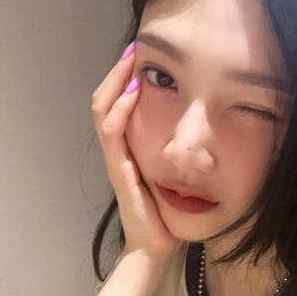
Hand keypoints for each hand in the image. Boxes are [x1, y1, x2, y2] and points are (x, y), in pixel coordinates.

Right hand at [91, 43, 183, 260]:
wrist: (154, 246)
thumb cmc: (164, 213)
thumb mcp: (169, 173)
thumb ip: (172, 152)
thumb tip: (194, 126)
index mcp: (126, 149)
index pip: (115, 106)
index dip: (123, 80)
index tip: (140, 56)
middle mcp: (116, 150)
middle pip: (103, 102)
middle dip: (116, 73)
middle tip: (132, 49)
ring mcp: (115, 159)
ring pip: (102, 112)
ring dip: (115, 84)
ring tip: (130, 61)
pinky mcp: (119, 170)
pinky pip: (112, 134)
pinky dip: (119, 110)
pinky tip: (132, 93)